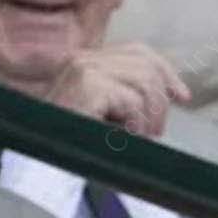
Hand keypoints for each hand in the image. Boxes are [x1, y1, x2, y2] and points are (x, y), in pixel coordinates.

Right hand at [46, 43, 189, 138]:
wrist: (36, 166)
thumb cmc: (67, 146)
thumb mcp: (101, 113)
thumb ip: (125, 95)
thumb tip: (170, 92)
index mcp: (83, 62)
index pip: (138, 51)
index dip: (165, 72)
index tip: (181, 96)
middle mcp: (82, 60)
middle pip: (146, 64)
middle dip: (160, 100)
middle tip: (154, 131)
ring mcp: (83, 70)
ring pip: (144, 82)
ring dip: (148, 116)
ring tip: (137, 137)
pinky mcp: (88, 87)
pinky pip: (133, 101)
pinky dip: (135, 125)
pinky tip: (120, 139)